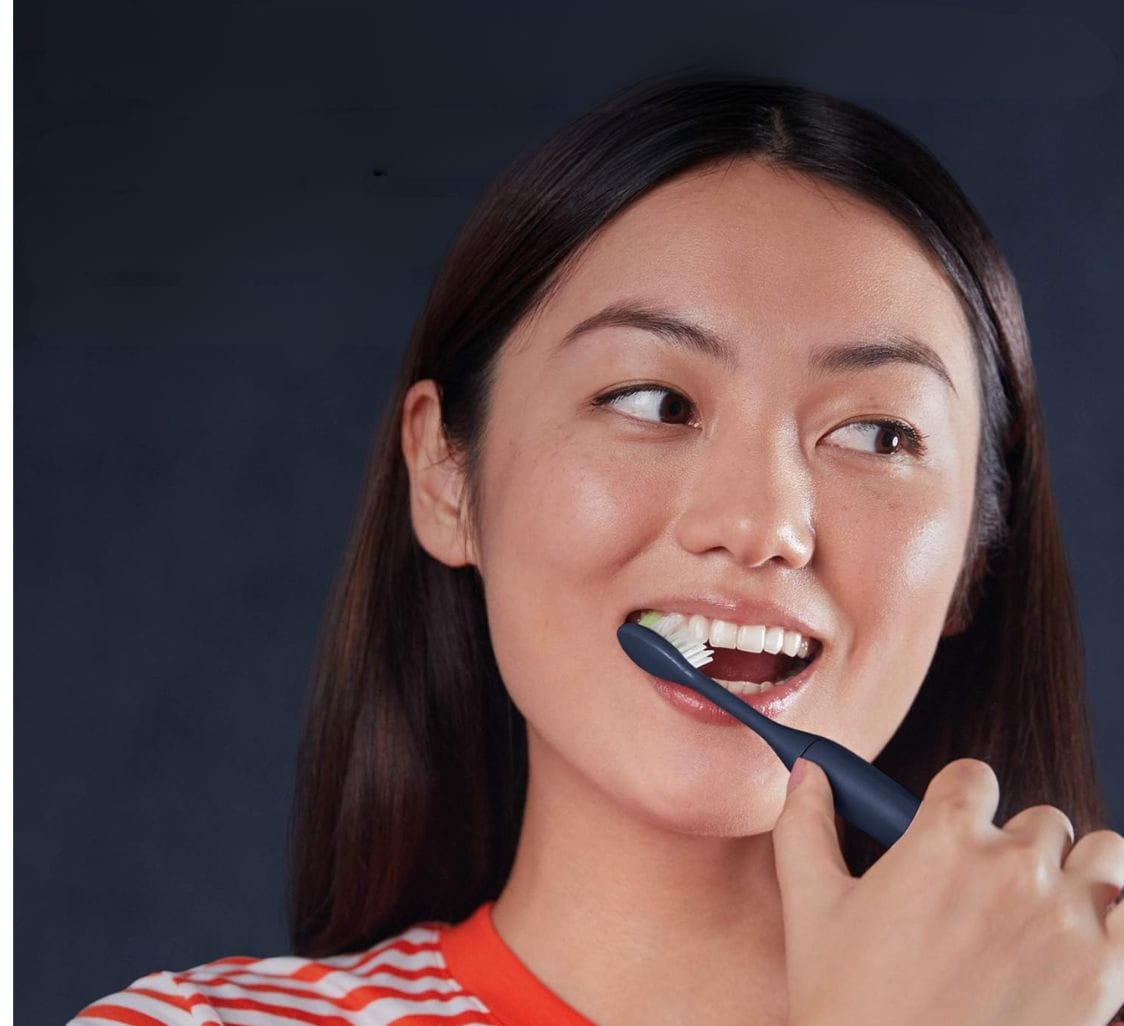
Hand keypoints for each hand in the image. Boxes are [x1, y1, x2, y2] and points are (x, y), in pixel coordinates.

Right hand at [773, 757, 1123, 1025]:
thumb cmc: (849, 1006)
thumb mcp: (811, 909)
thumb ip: (806, 826)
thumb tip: (808, 772)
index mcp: (942, 840)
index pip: (974, 778)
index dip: (960, 801)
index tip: (952, 831)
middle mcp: (1012, 868)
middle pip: (1042, 820)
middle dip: (1018, 849)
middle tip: (989, 898)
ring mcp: (1067, 921)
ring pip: (1105, 856)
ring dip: (1082, 875)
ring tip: (1049, 914)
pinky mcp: (1106, 977)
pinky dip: (1122, 922)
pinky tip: (1090, 945)